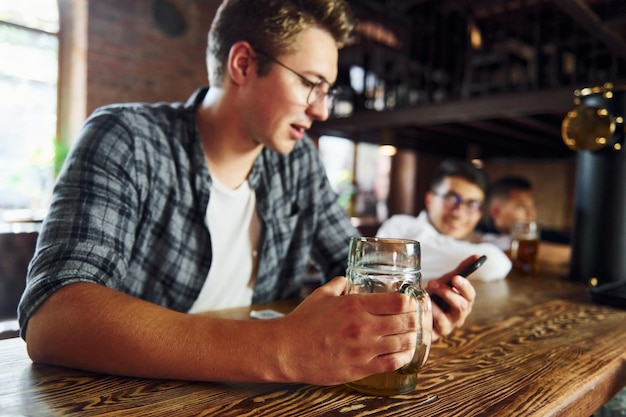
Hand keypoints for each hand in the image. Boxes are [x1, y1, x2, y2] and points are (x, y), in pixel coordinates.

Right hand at [274, 276, 418, 384]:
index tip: (412, 303)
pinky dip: (404, 357)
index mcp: (355, 305)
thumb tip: (349, 279)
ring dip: (412, 339)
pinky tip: (405, 353)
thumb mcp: (322, 295)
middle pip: (406, 322)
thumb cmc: (303, 322)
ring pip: (404, 343)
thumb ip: (339, 284)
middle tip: (416, 319)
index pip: (399, 302)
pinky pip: (393, 363)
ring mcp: (363, 349)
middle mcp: (362, 326)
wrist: (286, 350)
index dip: (411, 302)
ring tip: (412, 336)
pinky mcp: (360, 368)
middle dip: (415, 320)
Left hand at [425, 256, 476, 341]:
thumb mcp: (447, 281)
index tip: (455, 278)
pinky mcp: (433, 336)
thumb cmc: (437, 295)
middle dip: (447, 293)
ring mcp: (446, 327)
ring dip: (433, 306)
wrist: (419, 308)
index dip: (464, 286)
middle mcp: (458, 317)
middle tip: (432, 283)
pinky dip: (423, 318)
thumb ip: (461, 270)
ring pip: (445, 320)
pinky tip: (417, 309)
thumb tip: (477, 255)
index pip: (470, 295)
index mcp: (464, 302)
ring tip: (424, 297)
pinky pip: (429, 330)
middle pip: (461, 307)